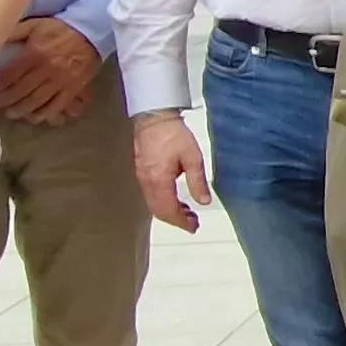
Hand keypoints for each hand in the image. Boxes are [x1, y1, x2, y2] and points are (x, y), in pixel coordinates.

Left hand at [0, 18, 97, 126]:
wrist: (90, 33)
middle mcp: (47, 69)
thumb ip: (14, 33)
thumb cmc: (58, 30)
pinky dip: (44, 114)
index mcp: (34, 53)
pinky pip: (57, 105)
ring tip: (11, 113)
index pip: (11, 75)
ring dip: (21, 110)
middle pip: (21, 91)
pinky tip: (34, 117)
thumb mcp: (33, 25)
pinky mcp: (73, 88)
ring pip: (37, 101)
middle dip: (7, 100)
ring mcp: (61, 81)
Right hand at [134, 111, 212, 232]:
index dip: (182, 222)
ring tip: (188, 212)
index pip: (169, 210)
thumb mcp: (193, 157)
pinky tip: (176, 199)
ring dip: (170, 212)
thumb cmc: (173, 134)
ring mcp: (142, 178)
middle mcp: (148, 183)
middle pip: (159, 211)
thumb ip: (198, 181)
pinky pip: (151, 196)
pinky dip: (163, 203)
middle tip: (193, 222)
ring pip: (154, 205)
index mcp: (159, 181)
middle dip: (176, 220)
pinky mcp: (142, 172)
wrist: (154, 117)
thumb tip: (204, 202)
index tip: (194, 227)